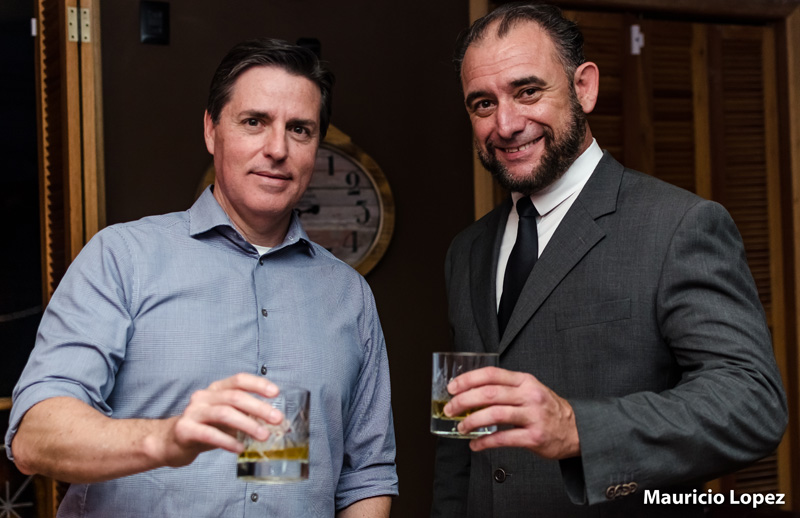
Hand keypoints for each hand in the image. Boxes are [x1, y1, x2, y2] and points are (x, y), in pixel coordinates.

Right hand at [160, 373, 283, 466]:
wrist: (170, 443)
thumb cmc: (204, 429)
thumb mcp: (226, 419)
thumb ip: (246, 416)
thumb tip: (275, 422)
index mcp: (216, 389)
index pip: (239, 380)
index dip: (258, 384)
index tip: (276, 393)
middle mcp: (204, 397)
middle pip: (235, 397)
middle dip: (259, 407)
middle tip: (277, 419)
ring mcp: (193, 412)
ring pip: (224, 413)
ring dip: (247, 424)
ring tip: (263, 436)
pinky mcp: (185, 429)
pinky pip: (209, 434)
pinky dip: (227, 441)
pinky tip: (239, 448)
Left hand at [444, 367, 579, 458]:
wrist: (577, 430)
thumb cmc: (548, 410)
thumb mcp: (530, 390)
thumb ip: (506, 389)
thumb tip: (471, 394)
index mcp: (525, 381)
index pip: (492, 374)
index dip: (468, 379)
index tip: (453, 387)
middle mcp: (529, 395)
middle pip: (489, 393)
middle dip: (464, 401)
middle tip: (451, 408)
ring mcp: (533, 416)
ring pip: (494, 414)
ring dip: (472, 421)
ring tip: (461, 427)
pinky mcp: (534, 437)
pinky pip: (503, 439)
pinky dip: (485, 442)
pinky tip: (475, 445)